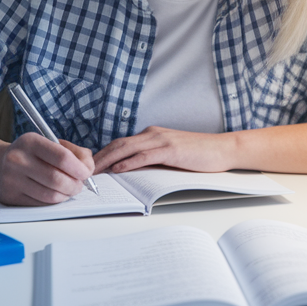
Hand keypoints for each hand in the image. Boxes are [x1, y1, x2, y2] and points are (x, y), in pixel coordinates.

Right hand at [0, 133, 95, 205]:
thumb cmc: (31, 155)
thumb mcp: (50, 144)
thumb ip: (75, 152)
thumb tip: (88, 167)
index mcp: (30, 141)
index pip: (62, 157)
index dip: (80, 168)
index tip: (86, 172)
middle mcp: (18, 159)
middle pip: (57, 179)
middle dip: (75, 185)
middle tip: (79, 184)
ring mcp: (12, 179)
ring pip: (51, 195)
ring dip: (66, 195)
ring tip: (68, 189)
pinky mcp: (10, 197)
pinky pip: (41, 204)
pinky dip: (54, 201)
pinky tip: (54, 194)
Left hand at [92, 126, 236, 174]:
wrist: (222, 148)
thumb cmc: (199, 154)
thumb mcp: (170, 155)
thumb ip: (152, 159)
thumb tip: (131, 171)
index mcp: (151, 135)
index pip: (121, 143)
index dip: (103, 154)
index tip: (90, 166)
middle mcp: (152, 134)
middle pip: (118, 144)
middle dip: (99, 157)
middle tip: (83, 171)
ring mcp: (161, 140)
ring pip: (127, 148)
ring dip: (108, 160)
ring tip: (94, 172)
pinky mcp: (170, 149)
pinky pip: (144, 156)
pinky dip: (129, 162)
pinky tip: (118, 169)